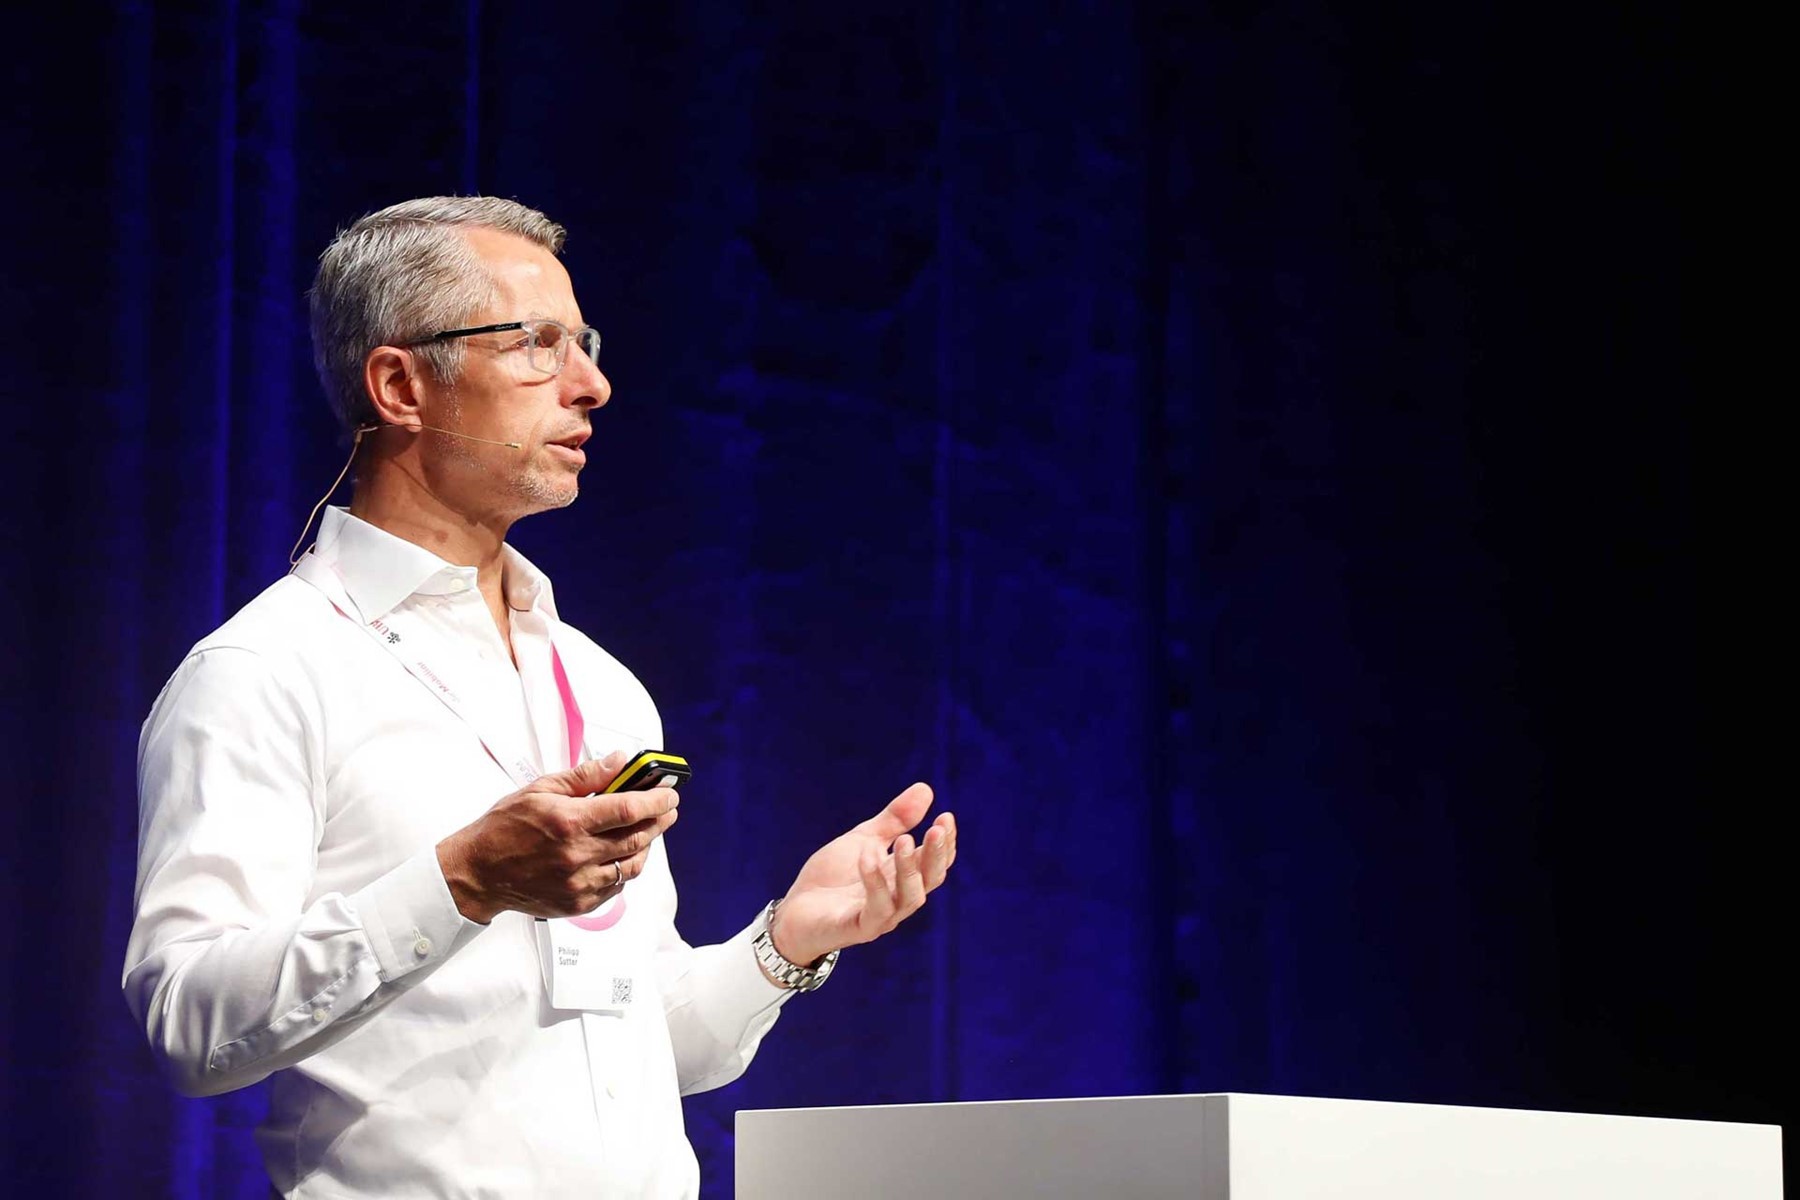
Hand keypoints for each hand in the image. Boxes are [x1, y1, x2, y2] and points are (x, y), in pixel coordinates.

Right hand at [436, 751, 679, 923]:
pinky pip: (616, 886)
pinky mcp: (578, 903)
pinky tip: (622, 855)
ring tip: (647, 831)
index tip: (669, 795)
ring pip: (632, 865)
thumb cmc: (504, 828)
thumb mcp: (541, 790)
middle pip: (636, 837)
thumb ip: (585, 777)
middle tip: (667, 811)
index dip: (655, 801)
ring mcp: (580, 883)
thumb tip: (620, 762)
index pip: (628, 809)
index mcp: (569, 822)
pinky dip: (625, 869)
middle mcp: (577, 855)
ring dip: (645, 846)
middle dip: (658, 821)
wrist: (478, 872)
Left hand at [770, 782, 956, 965]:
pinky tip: (868, 857)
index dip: (945, 842)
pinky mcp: (861, 928)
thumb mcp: (864, 840)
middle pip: (931, 880)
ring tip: (905, 840)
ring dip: (910, 868)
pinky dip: (875, 882)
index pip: (936, 863)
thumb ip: (894, 820)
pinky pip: (877, 908)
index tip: (946, 816)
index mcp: (902, 877)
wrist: (794, 911)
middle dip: (937, 854)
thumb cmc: (832, 878)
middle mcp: (899, 898)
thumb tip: (926, 788)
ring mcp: (882, 916)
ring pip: (911, 897)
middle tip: (937, 829)